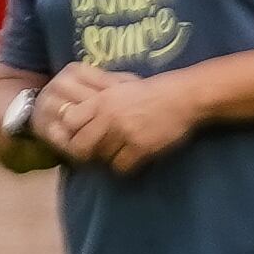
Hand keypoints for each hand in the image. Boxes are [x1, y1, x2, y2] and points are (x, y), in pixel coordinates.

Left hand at [34, 65, 200, 174]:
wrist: (183, 97)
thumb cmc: (153, 91)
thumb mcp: (120, 87)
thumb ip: (99, 101)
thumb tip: (78, 115)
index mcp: (101, 100)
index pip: (69, 121)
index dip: (72, 131)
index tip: (80, 134)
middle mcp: (108, 117)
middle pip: (81, 145)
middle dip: (86, 151)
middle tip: (96, 152)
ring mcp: (124, 133)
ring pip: (102, 157)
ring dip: (108, 157)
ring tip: (119, 151)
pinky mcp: (140, 147)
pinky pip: (122, 166)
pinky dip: (125, 165)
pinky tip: (133, 157)